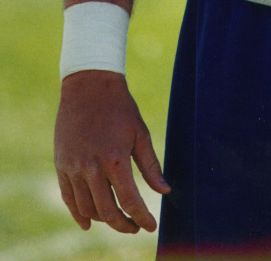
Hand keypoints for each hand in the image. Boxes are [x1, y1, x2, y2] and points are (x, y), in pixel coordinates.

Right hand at [54, 70, 170, 233]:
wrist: (89, 86)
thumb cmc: (120, 108)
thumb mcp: (140, 133)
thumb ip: (150, 165)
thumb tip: (165, 192)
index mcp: (115, 159)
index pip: (130, 201)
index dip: (142, 218)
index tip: (151, 226)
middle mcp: (91, 168)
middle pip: (107, 211)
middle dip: (124, 224)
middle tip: (135, 227)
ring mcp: (73, 168)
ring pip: (87, 208)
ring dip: (103, 220)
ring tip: (117, 220)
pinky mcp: (61, 165)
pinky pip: (68, 198)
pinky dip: (78, 214)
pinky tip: (88, 223)